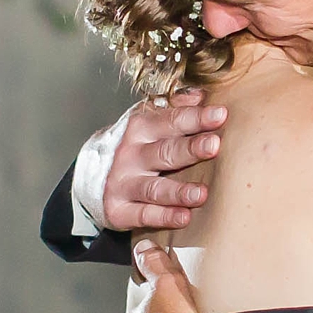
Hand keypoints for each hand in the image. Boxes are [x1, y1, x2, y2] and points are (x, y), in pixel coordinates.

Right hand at [103, 89, 227, 232]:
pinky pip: (144, 215)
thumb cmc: (133, 146)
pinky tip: (184, 217)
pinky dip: (164, 217)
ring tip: (202, 193)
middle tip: (214, 146)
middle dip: (190, 149)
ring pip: (154, 188)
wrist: (92, 175)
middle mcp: (130, 154)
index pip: (171, 121)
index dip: (196, 118)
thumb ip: (175, 108)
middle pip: (164, 151)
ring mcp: (122, 183)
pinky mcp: (119, 210)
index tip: (220, 115)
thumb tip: (201, 94)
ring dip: (178, 191)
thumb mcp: (147, 121)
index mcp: (140, 127)